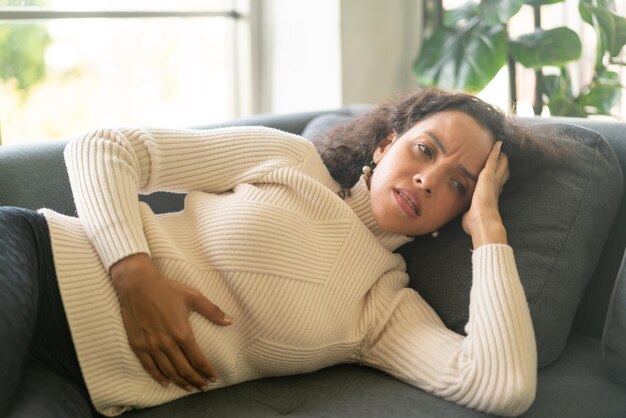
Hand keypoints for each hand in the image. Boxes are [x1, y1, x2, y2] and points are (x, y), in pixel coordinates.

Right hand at [110, 254, 231, 390]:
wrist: (137, 285)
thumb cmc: (167, 289)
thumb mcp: (193, 296)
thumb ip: (212, 311)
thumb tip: (230, 321)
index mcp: (182, 332)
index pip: (197, 359)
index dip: (206, 370)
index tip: (213, 377)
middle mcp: (167, 343)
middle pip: (184, 369)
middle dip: (196, 380)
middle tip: (204, 387)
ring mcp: (151, 346)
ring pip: (168, 371)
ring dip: (180, 382)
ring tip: (189, 387)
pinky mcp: (138, 345)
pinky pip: (149, 367)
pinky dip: (158, 377)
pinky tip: (166, 382)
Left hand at [462, 141, 509, 247]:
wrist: (482, 221)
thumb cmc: (476, 224)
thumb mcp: (471, 218)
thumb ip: (470, 216)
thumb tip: (467, 220)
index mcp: (491, 197)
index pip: (498, 186)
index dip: (500, 180)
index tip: (500, 177)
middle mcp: (495, 187)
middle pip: (502, 173)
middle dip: (503, 166)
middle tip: (505, 156)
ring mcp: (493, 180)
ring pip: (500, 165)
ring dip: (500, 157)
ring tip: (501, 148)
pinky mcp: (488, 174)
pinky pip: (492, 159)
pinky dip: (495, 151)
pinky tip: (498, 143)